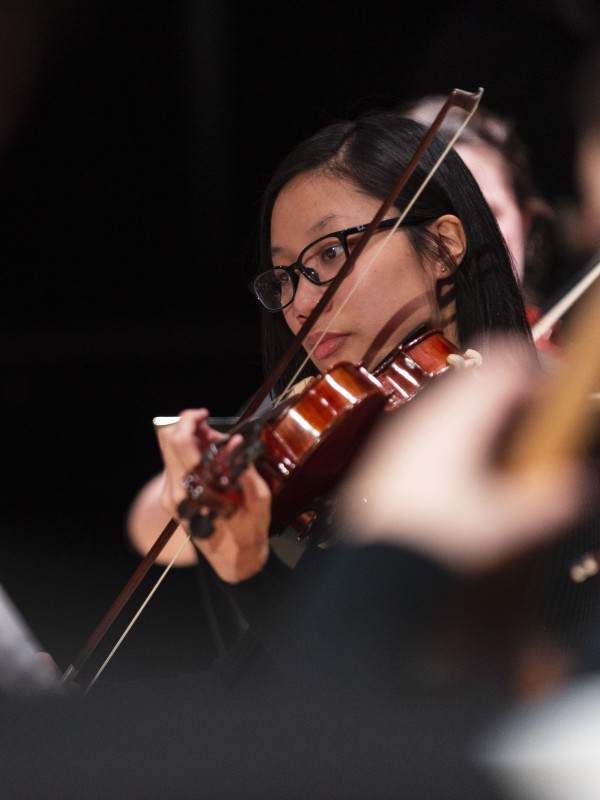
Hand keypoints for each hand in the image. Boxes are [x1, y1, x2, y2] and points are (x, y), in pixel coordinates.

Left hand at [156, 409, 270, 582]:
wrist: (234, 561)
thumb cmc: (249, 532)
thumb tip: (235, 442)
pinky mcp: (171, 499)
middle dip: (190, 428)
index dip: (189, 419)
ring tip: (219, 452)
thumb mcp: (257, 499)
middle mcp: (176, 491)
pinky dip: (190, 455)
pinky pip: (174, 464)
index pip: (179, 441)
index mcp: (196, 489)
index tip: (204, 414)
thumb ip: (244, 467)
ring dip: (191, 441)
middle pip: (167, 440)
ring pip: (169, 451)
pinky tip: (212, 464)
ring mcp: (170, 496)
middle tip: (216, 436)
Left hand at [340, 336, 587, 572]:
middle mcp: (426, 415)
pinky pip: (430, 423)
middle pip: (477, 379)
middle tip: (534, 420)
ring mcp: (403, 431)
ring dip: (483, 412)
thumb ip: (549, 505)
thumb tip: (580, 485)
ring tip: (503, 447)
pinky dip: (456, 430)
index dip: (536, 375)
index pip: (504, 367)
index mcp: (458, 419)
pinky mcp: (389, 452)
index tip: (555, 398)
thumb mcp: (503, 527)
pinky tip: (465, 470)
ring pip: (452, 400)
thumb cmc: (435, 540)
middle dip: (510, 393)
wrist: (373, 565)